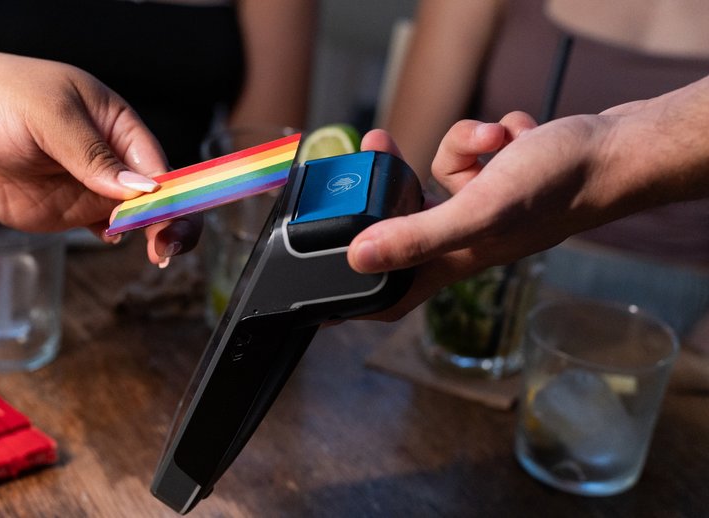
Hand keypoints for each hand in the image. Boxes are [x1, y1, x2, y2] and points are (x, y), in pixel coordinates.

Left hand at [0, 52, 198, 264]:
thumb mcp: (47, 114)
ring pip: (135, 217)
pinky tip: (114, 239)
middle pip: (155, 195)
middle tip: (167, 247)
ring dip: (148, 234)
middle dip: (170, 221)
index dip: (171, 193)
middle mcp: (110, 159)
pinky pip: (104, 228)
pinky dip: (117, 238)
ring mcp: (89, 187)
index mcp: (116, 125)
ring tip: (154, 252)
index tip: (170, 218)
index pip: (157, 164)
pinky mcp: (67, 211)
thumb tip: (140, 189)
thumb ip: (90, 153)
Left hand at [349, 113, 622, 320]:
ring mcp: (479, 208)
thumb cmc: (557, 186)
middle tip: (376, 144)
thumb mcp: (480, 208)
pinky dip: (485, 136)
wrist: (614, 151)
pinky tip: (514, 135)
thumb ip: (420, 234)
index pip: (393, 296)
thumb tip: (358, 257)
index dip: (354, 304)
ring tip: (498, 140)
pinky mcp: (495, 179)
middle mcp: (461, 238)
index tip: (318, 301)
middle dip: (388, 180)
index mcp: (454, 260)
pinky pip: (466, 153)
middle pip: (400, 220)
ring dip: (461, 146)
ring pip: (436, 175)